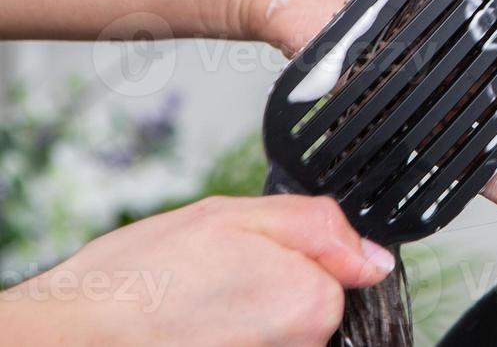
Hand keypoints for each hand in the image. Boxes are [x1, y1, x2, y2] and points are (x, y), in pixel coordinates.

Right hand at [1, 195, 392, 346]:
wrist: (71, 337)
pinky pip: (253, 344)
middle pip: (310, 304)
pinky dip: (227, 335)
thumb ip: (319, 226)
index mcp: (311, 301)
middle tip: (217, 276)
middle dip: (272, 284)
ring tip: (197, 304)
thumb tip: (372, 255)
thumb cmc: (140, 280)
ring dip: (246, 314)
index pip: (339, 271)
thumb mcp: (234, 215)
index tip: (253, 254)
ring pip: (278, 330)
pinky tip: (192, 328)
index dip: (295, 254)